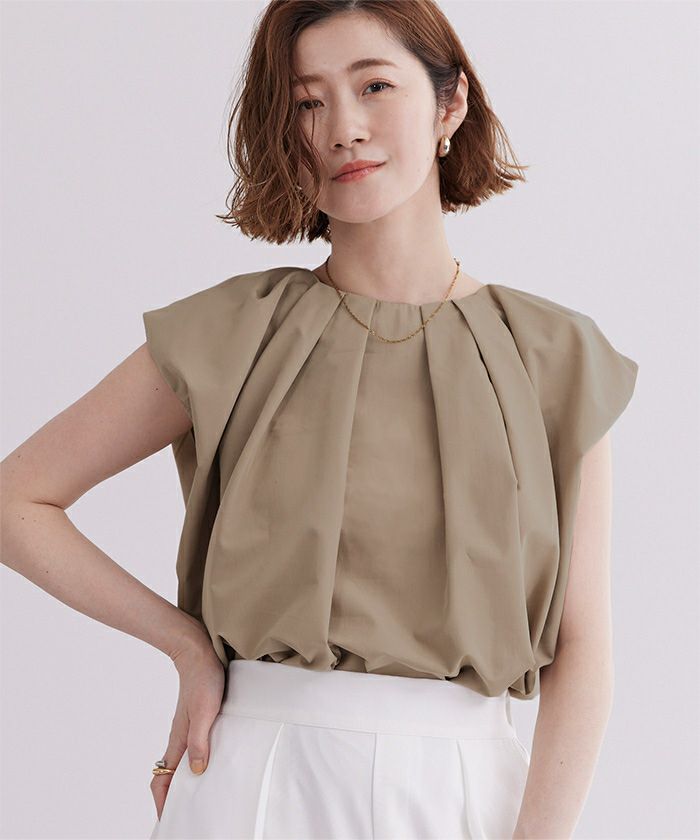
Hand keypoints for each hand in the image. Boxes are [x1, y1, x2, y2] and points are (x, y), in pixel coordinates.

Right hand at [150, 637, 225, 821]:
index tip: (168, 820)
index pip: (160, 780)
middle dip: (174, 798)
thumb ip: (200, 741)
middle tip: (188, 814)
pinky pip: (193, 749)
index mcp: (178, 741)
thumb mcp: (206, 712)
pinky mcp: (197, 721)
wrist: (198, 654)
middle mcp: (180, 739)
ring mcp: (187, 730)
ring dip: (186, 782)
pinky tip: (211, 764)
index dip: (162, 803)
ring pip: (181, 764)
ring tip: (201, 796)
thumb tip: (196, 773)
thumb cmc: (203, 680)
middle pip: (169, 777)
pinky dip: (196, 763)